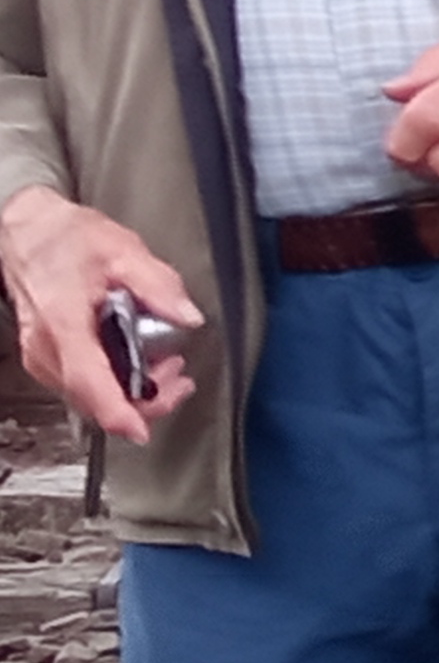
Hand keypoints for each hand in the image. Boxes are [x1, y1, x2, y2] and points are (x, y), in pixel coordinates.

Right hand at [0, 186, 199, 444]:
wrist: (26, 232)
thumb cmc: (64, 239)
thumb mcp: (122, 251)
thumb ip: (159, 286)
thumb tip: (188, 316)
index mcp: (63, 323)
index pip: (89, 383)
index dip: (118, 413)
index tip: (142, 430)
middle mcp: (46, 347)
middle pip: (94, 400)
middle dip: (144, 398)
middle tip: (178, 376)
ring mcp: (42, 356)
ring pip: (90, 397)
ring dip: (132, 391)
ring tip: (165, 364)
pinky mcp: (46, 356)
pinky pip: (84, 384)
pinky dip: (115, 381)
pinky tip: (138, 361)